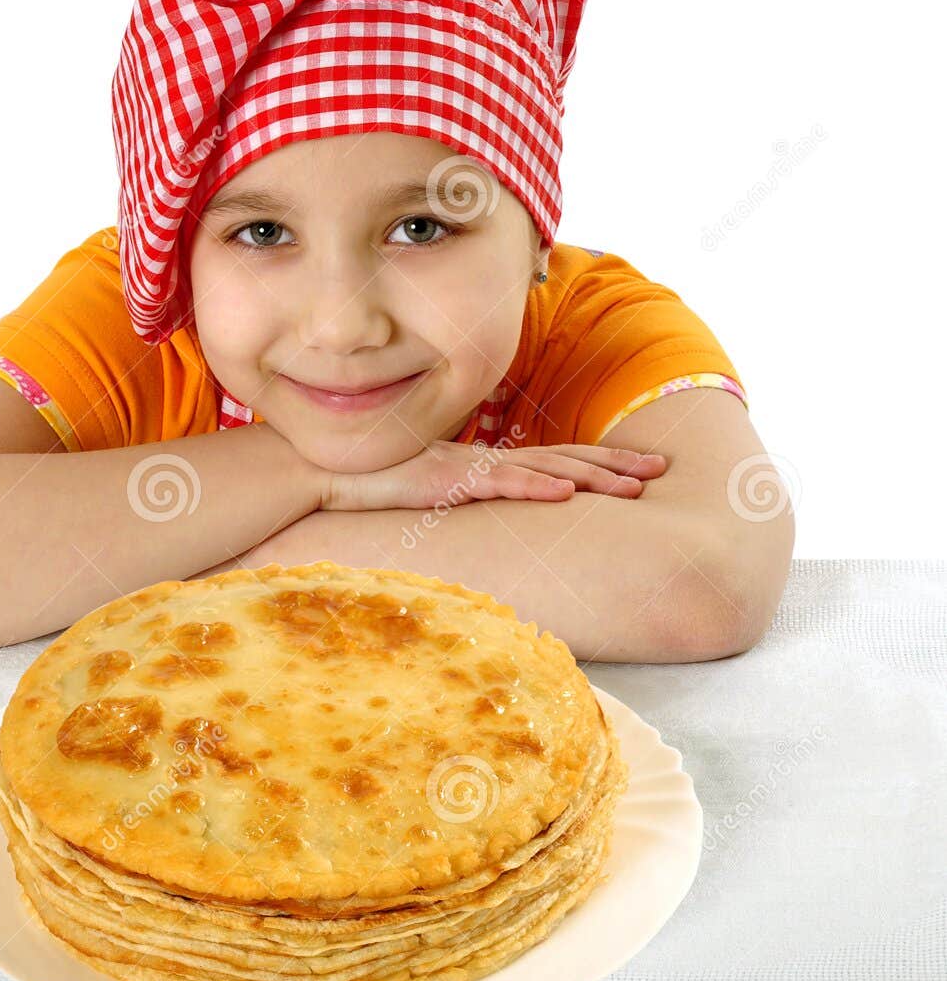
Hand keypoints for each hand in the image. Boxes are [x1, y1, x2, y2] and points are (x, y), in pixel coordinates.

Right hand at [321, 440, 667, 512]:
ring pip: (543, 470)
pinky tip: (565, 495)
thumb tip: (479, 522)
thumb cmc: (365, 484)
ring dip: (593, 478)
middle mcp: (482, 458)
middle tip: (664, 469)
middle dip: (616, 465)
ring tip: (636, 485)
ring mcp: (466, 466)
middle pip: (562, 461)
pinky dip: (535, 488)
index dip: (599, 464)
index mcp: (482, 464)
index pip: (552, 461)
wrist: (317, 468)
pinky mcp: (444, 478)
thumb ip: (455, 502)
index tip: (641, 468)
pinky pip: (498, 484)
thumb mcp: (423, 495)